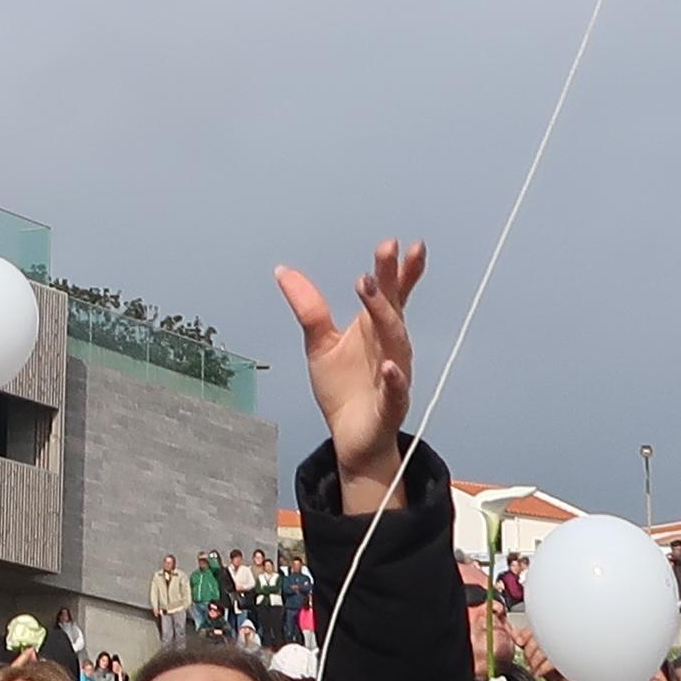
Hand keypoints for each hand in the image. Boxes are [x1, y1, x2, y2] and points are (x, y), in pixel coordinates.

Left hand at [276, 239, 425, 505]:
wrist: (351, 438)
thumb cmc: (343, 390)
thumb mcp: (319, 343)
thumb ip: (309, 307)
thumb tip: (283, 270)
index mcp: (375, 329)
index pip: (391, 294)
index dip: (397, 269)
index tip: (395, 243)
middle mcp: (390, 346)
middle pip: (392, 308)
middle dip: (389, 280)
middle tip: (385, 250)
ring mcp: (394, 375)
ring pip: (395, 341)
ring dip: (385, 315)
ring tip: (369, 289)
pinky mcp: (390, 404)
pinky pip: (395, 389)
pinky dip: (394, 378)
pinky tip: (388, 367)